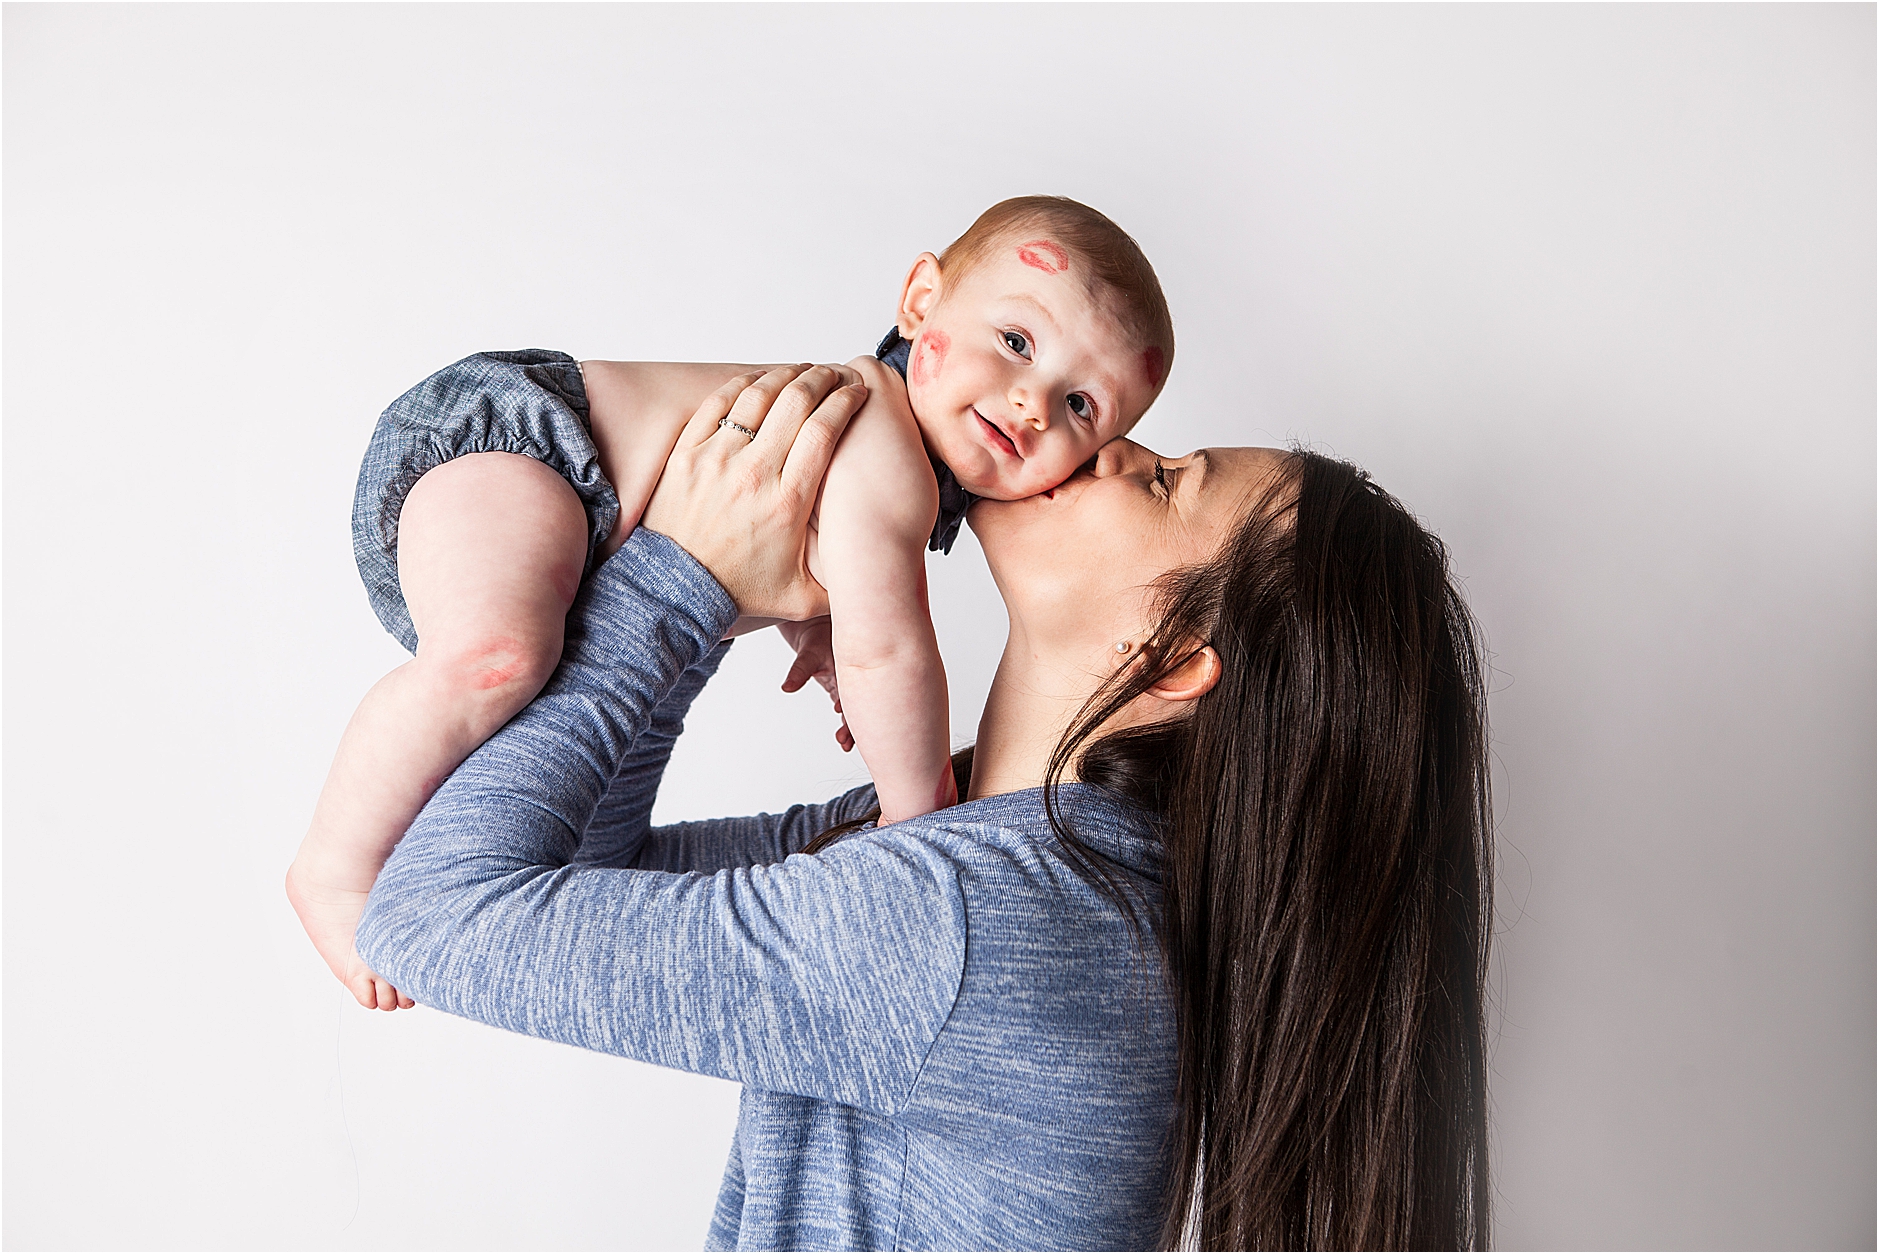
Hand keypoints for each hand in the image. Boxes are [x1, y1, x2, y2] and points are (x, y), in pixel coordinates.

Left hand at [643, 365, 864, 620]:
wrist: (676, 591)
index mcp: (787, 502)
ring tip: (801, 373)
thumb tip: (878, 571)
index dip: (846, 402)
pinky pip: (718, 402)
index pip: (824, 430)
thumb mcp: (802, 598)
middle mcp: (753, 473)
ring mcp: (716, 459)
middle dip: (822, 379)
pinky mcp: (687, 453)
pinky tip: (760, 381)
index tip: (857, 392)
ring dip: (785, 375)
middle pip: (796, 402)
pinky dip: (743, 385)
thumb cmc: (737, 589)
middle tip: (834, 374)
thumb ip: (842, 585)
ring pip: (758, 395)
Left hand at [778, 617, 852, 750]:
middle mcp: (850, 676)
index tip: (843, 722)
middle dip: (852, 724)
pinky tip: (843, 737)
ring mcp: (844, 682)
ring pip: (852, 707)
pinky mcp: (837, 685)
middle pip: (857, 704)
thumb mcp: (810, 652)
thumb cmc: (817, 633)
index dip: (850, 708)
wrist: (815, 621)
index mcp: (850, 668)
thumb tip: (787, 688)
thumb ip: (800, 671)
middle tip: (845, 742)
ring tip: (845, 743)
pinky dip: (845, 719)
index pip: (856, 692)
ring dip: (850, 726)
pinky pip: (844, 704)